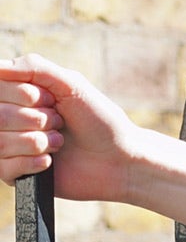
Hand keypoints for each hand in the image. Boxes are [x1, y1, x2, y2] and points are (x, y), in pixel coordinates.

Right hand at [0, 55, 185, 231]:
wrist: (119, 160)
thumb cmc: (99, 119)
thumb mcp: (70, 83)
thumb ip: (33, 67)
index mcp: (20, 93)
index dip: (22, 95)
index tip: (47, 99)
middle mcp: (11, 118)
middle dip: (34, 119)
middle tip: (59, 122)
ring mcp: (12, 147)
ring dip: (36, 141)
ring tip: (59, 142)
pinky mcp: (18, 174)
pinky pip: (4, 168)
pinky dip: (31, 163)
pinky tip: (51, 161)